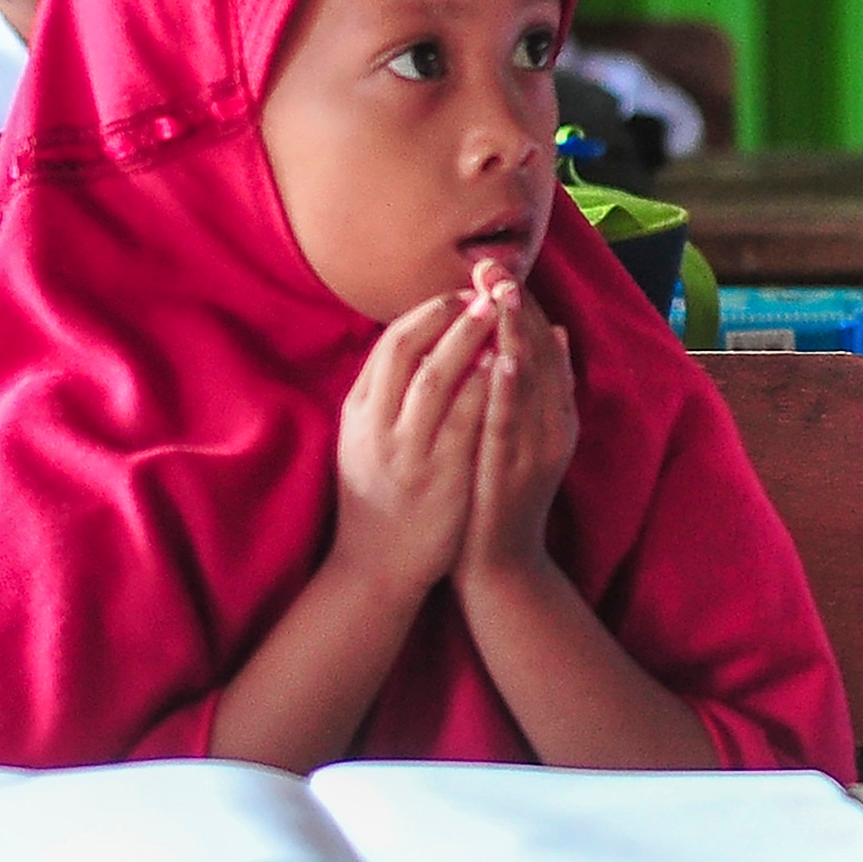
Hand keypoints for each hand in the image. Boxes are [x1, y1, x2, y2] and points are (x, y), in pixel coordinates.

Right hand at [329, 284, 496, 601]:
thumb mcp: (363, 441)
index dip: (423, 316)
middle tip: (481, 292)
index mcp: (358, 414)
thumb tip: (408, 341)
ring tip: (497, 313)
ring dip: (468, 342)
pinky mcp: (438, 477)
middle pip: (408, 354)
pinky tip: (504, 367)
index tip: (453, 295)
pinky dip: (483, 390)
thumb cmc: (376, 499)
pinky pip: (463, 424)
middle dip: (446, 318)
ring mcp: (406, 452)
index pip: (387, 348)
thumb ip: (381, 394)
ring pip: (435, 382)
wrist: (374, 569)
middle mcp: (376, 428)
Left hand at [458, 261, 578, 587]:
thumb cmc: (502, 495)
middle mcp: (554, 424)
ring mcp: (537, 447)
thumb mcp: (527, 434)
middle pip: (541, 353)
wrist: (502, 564)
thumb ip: (542, 388)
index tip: (502, 266)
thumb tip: (557, 333)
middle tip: (497, 264)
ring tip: (504, 293)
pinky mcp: (514, 469)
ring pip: (530, 381)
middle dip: (517, 306)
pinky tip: (500, 356)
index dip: (524, 304)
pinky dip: (508, 387)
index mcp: (557, 413)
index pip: (545, 346)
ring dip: (516, 333)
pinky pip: (510, 422)